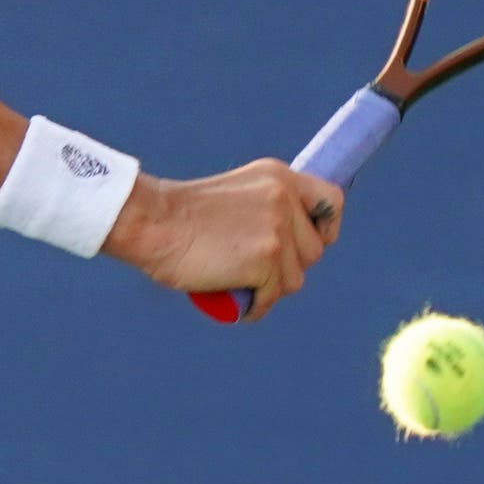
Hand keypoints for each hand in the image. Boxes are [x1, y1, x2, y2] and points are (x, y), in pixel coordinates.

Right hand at [105, 161, 341, 312]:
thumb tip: (292, 242)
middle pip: (314, 251)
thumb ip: (267, 207)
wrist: (152, 223)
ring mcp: (278, 230)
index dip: (325, 228)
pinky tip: (234, 300)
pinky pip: (272, 298)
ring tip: (238, 282)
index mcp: (279, 177)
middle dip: (288, 266)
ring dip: (270, 289)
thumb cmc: (181, 216)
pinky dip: (254, 306)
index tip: (308, 243)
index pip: (332, 201)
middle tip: (253, 269)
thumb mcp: (237, 195)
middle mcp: (285, 199)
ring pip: (295, 279)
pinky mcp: (266, 260)